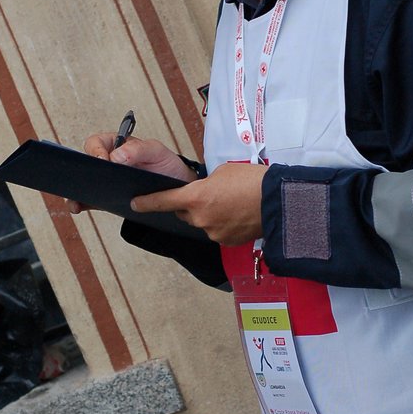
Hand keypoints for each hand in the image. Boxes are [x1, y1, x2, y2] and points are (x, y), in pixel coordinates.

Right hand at [66, 133, 197, 213]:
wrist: (176, 188)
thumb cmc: (166, 165)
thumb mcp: (157, 152)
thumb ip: (138, 150)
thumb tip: (114, 157)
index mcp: (115, 144)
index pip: (96, 143)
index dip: (95, 151)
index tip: (103, 161)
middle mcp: (106, 160)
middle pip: (84, 163)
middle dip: (79, 172)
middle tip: (81, 181)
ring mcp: (104, 180)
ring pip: (83, 183)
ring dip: (75, 191)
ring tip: (74, 201)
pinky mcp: (106, 197)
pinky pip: (89, 199)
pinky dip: (81, 203)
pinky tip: (78, 208)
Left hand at [130, 161, 265, 244]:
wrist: (277, 200)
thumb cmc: (253, 181)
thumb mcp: (222, 172)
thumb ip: (205, 184)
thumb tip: (205, 194)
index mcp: (195, 197)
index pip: (163, 201)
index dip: (146, 202)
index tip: (135, 204)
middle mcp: (200, 218)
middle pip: (185, 213)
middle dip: (192, 205)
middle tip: (210, 194)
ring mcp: (213, 232)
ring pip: (202, 222)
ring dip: (211, 214)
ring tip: (232, 202)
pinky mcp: (226, 241)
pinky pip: (217, 231)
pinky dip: (224, 223)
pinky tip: (238, 214)